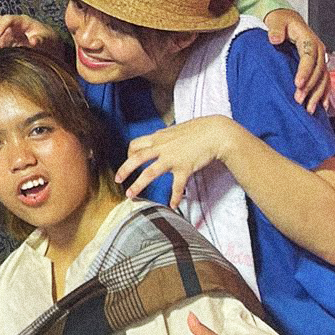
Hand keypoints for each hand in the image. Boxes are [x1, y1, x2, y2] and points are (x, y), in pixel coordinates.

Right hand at [0, 13, 55, 54]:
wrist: (52, 47)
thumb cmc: (50, 39)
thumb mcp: (47, 39)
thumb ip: (39, 40)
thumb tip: (33, 41)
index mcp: (20, 21)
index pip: (6, 19)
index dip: (1, 27)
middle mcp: (11, 26)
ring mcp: (7, 35)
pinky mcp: (7, 44)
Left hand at [116, 115, 238, 206]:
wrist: (216, 132)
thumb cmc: (199, 129)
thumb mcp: (176, 130)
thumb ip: (166, 137)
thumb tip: (161, 139)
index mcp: (158, 137)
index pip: (136, 144)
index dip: (129, 153)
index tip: (129, 160)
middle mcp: (162, 147)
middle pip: (136, 158)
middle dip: (124, 169)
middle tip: (117, 180)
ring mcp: (172, 158)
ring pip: (149, 173)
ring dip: (138, 185)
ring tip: (130, 195)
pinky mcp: (184, 168)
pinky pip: (176, 186)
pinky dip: (174, 197)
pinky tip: (172, 205)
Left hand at [262, 9, 330, 112]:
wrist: (287, 20)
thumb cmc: (281, 21)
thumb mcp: (276, 21)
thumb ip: (275, 29)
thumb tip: (274, 39)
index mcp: (308, 39)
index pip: (309, 57)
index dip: (305, 71)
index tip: (298, 83)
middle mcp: (318, 50)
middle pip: (318, 71)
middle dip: (310, 87)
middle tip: (299, 100)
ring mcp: (320, 59)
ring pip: (323, 79)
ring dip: (317, 94)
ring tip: (309, 109)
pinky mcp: (318, 66)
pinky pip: (324, 81)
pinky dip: (324, 94)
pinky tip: (321, 106)